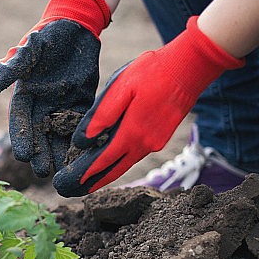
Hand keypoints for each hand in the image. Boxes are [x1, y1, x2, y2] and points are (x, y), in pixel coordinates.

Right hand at [0, 0, 110, 176]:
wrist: (75, 25)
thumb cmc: (47, 35)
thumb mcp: (29, 48)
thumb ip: (11, 67)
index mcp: (24, 95)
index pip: (20, 122)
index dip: (21, 139)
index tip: (23, 157)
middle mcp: (41, 105)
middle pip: (39, 135)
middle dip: (41, 154)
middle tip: (45, 173)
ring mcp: (61, 106)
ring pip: (59, 135)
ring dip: (61, 153)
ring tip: (65, 172)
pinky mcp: (81, 103)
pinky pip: (80, 125)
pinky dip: (82, 139)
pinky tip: (86, 154)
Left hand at [52, 16, 243, 196]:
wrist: (190, 68)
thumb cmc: (153, 72)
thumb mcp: (120, 88)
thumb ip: (100, 116)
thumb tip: (81, 141)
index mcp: (131, 132)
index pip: (103, 161)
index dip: (85, 174)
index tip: (68, 183)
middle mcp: (145, 143)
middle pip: (115, 170)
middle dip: (93, 182)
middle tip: (72, 190)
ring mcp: (155, 142)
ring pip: (126, 164)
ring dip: (107, 173)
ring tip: (88, 181)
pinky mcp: (161, 138)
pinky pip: (135, 155)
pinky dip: (120, 161)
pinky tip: (111, 162)